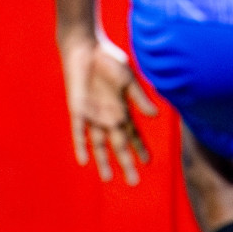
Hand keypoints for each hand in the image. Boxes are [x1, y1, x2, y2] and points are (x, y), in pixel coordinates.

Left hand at [59, 33, 156, 184]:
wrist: (86, 49)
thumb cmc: (110, 61)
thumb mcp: (129, 80)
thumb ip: (139, 98)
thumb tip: (155, 115)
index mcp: (123, 109)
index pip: (133, 134)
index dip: (140, 149)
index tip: (148, 163)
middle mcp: (108, 116)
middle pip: (118, 145)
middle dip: (126, 163)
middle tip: (134, 182)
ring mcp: (93, 115)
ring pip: (98, 144)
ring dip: (103, 161)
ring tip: (108, 178)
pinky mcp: (78, 110)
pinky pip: (79, 132)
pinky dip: (81, 145)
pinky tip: (84, 160)